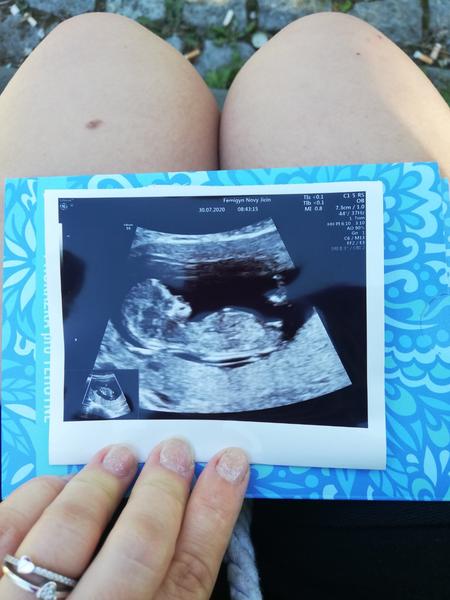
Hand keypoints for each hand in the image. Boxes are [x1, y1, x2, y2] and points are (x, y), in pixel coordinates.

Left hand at [0, 439, 248, 598]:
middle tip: (174, 451)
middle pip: (138, 548)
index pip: (190, 573)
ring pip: (71, 530)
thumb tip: (189, 524)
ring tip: (118, 456)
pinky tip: (58, 485)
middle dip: (163, 490)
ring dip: (100, 484)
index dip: (213, 512)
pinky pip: (6, 530)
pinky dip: (37, 498)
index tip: (227, 467)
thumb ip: (165, 592)